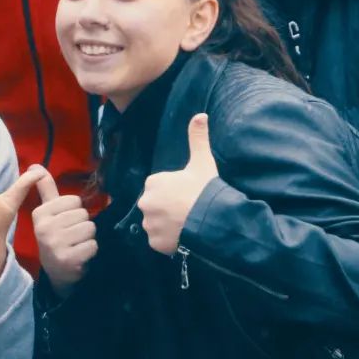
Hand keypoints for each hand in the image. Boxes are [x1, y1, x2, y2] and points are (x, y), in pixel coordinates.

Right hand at [31, 172, 96, 294]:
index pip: (75, 201)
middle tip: (71, 237)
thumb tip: (36, 166)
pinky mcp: (67, 259)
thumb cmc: (55, 237)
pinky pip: (93, 245)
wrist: (56, 272)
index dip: (75, 212)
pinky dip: (90, 251)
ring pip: (90, 229)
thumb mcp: (48, 213)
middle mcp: (44, 228)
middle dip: (82, 226)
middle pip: (83, 215)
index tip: (65, 223)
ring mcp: (55, 244)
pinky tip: (79, 256)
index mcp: (40, 213)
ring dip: (87, 239)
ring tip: (76, 246)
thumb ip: (46, 189)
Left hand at [138, 113, 218, 254]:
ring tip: (187, 223)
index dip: (174, 191)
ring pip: (156, 223)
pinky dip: (168, 240)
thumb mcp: (202, 161)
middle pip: (155, 205)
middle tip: (187, 210)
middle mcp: (145, 203)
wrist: (212, 220)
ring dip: (167, 224)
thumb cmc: (204, 189)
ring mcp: (149, 224)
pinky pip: (159, 241)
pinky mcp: (155, 243)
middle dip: (168, 208)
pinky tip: (183, 235)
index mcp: (153, 182)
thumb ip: (198, 138)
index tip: (188, 194)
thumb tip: (200, 114)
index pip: (159, 187)